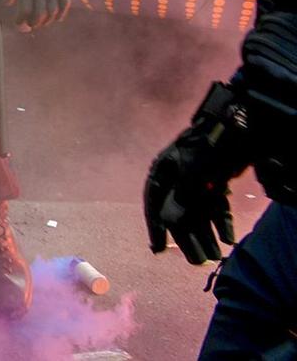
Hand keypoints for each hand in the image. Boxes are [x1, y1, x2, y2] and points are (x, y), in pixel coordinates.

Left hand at [1, 0, 72, 31]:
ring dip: (46, 21)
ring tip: (41, 23)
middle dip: (33, 23)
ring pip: (52, 12)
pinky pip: (65, 5)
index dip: (21, 20)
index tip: (18, 24)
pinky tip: (56, 19)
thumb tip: (7, 4)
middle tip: (30, 25)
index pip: (25, 10)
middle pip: (39, 14)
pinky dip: (61, 14)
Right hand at [145, 117, 245, 263]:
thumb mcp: (192, 172)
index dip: (155, 227)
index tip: (158, 249)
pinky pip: (215, 207)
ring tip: (215, 256)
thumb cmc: (208, 147)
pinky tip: (228, 239)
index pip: (154, 202)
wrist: (235, 129)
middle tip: (195, 261)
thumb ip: (180, 197)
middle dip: (188, 238)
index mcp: (163, 170)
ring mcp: (197, 180)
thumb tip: (168, 221)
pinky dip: (221, 223)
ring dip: (206, 234)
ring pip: (198, 213)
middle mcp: (177, 177)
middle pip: (179, 212)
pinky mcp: (216, 182)